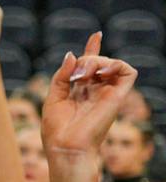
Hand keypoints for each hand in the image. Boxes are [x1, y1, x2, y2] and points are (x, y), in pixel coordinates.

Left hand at [42, 34, 138, 155]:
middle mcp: (96, 91)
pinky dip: (116, 64)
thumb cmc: (57, 130)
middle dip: (86, 58)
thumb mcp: (53, 98)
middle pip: (96, 62)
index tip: (96, 34)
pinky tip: (101, 71)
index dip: (92, 49)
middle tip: (75, 74)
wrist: (66, 147)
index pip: (90, 67)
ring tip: (84, 73)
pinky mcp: (118, 96)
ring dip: (98, 60)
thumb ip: (62, 76)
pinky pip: (128, 71)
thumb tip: (72, 54)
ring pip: (112, 63)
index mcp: (80, 92)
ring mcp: (108, 93)